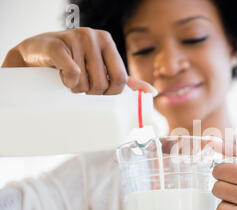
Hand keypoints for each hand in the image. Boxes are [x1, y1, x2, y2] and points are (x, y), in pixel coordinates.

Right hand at [1, 28, 154, 94]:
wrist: (35, 53)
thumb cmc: (72, 62)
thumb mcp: (101, 69)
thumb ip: (125, 80)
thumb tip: (150, 92)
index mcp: (107, 42)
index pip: (120, 79)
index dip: (110, 94)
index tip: (99, 94)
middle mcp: (93, 36)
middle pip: (102, 84)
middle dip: (90, 93)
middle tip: (80, 87)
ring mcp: (73, 37)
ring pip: (84, 81)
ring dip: (75, 89)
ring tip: (68, 80)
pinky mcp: (54, 43)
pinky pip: (70, 71)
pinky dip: (67, 80)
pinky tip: (61, 76)